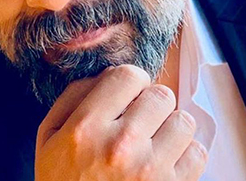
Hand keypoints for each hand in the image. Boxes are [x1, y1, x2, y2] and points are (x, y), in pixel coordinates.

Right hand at [35, 65, 206, 180]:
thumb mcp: (48, 138)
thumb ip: (73, 97)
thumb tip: (106, 75)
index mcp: (86, 128)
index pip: (129, 76)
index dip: (130, 82)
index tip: (126, 96)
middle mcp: (121, 146)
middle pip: (161, 95)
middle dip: (151, 104)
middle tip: (139, 121)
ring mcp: (150, 170)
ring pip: (184, 121)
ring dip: (170, 128)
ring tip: (153, 143)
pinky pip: (198, 152)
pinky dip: (184, 154)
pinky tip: (164, 162)